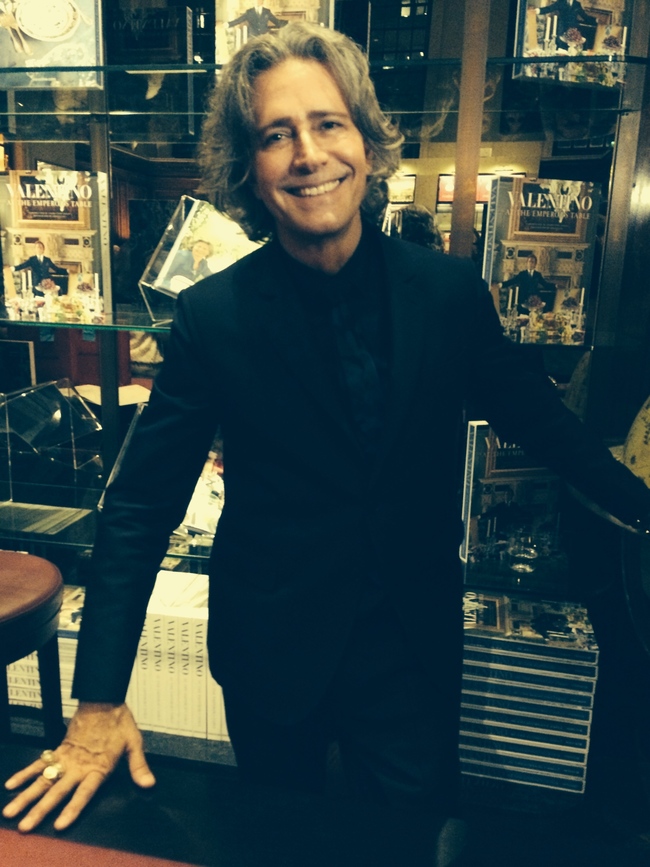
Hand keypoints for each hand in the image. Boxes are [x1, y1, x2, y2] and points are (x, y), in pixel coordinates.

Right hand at [3, 702, 154, 831]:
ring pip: (43, 780)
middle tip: (26, 825)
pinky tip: (12, 785)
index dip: (72, 808)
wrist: (103, 700)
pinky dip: (25, 774)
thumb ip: (138, 766)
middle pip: (57, 791)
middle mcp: (79, 766)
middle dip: (40, 810)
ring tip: (12, 811)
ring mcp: (66, 759)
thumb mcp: (133, 743)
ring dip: (27, 796)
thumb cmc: (119, 722)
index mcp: (98, 768)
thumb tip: (149, 784)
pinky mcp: (60, 750)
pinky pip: (39, 764)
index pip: (83, 793)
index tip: (59, 824)